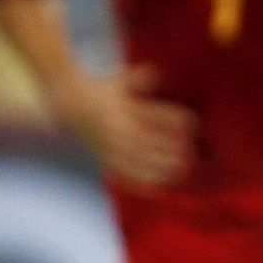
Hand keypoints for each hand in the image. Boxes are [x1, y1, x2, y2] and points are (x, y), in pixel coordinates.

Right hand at [50, 65, 196, 187]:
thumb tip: (155, 74)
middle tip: (192, 154)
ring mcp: (110, 145)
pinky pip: (122, 173)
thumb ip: (139, 78)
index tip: (194, 125)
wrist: (68, 102)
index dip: (176, 121)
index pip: (156, 116)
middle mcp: (119, 128)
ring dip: (160, 167)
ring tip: (180, 172)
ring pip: (138, 160)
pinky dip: (139, 181)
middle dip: (171, 148)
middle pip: (150, 141)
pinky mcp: (104, 157)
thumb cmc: (101, 88)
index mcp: (125, 108)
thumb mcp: (119, 80)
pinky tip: (156, 189)